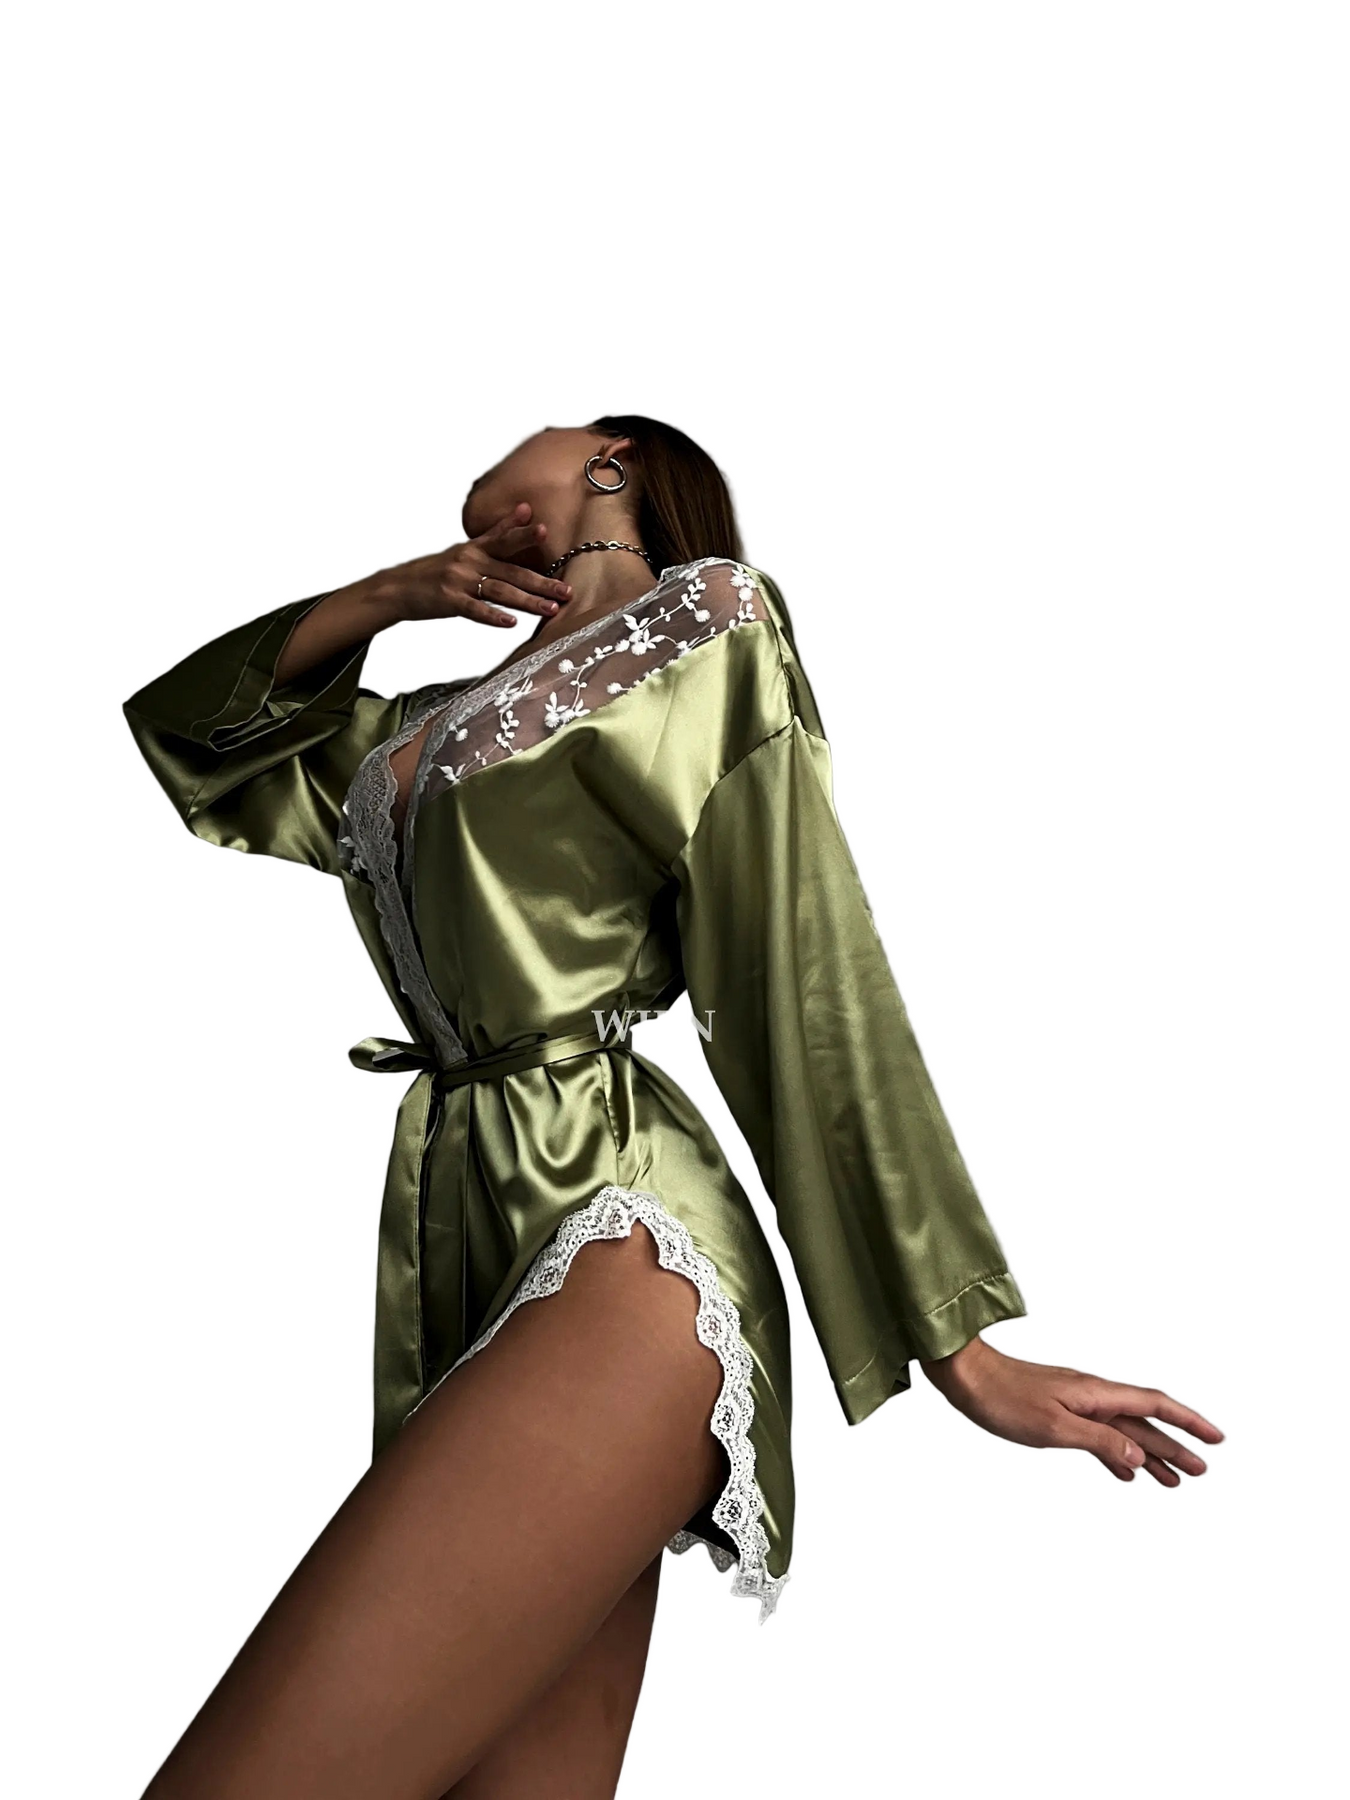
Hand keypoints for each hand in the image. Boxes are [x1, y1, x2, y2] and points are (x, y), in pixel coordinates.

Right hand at [365, 503, 572, 628]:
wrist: (398, 588)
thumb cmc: (437, 570)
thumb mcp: (466, 548)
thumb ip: (498, 532)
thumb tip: (525, 509)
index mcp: (475, 548)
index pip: (504, 539)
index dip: (523, 534)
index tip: (545, 531)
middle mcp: (469, 561)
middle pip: (511, 571)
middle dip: (542, 582)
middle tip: (567, 590)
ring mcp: (459, 581)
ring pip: (499, 591)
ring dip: (527, 601)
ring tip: (550, 609)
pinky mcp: (449, 601)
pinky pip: (474, 610)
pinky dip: (492, 616)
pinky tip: (510, 623)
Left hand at [922, 1337, 1223, 1484]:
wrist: (965, 1377)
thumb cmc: (1004, 1398)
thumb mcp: (1054, 1427)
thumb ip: (1099, 1441)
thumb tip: (1140, 1459)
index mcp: (1097, 1393)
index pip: (1155, 1404)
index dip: (1188, 1421)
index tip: (1217, 1439)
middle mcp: (1093, 1395)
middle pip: (1145, 1422)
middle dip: (1176, 1446)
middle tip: (1202, 1472)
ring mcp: (1076, 1403)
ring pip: (1124, 1431)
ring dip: (1150, 1454)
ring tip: (1174, 1482)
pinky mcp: (1059, 1413)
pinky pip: (1100, 1435)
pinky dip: (1118, 1455)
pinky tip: (1126, 1473)